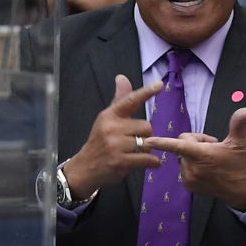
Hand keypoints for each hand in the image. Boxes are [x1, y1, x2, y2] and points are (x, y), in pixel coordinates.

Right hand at [62, 75, 163, 199]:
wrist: (85, 168)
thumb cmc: (100, 142)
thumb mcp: (107, 119)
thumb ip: (120, 100)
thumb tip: (122, 77)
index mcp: (110, 115)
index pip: (130, 100)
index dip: (146, 92)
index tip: (160, 84)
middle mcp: (112, 128)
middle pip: (147, 126)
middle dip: (145, 135)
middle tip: (134, 142)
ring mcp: (115, 145)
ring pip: (148, 143)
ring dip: (146, 150)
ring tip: (135, 153)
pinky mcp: (120, 161)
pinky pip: (147, 159)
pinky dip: (152, 162)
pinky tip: (149, 163)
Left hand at [144, 107, 245, 210]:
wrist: (243, 189)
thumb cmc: (242, 162)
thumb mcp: (242, 141)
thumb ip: (240, 123)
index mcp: (203, 155)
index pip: (179, 145)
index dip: (162, 142)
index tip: (147, 141)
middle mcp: (193, 168)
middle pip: (183, 144)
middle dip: (196, 142)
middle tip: (213, 146)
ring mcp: (189, 178)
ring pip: (182, 156)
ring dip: (193, 154)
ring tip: (211, 158)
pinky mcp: (189, 186)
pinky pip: (184, 167)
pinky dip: (192, 165)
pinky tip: (207, 168)